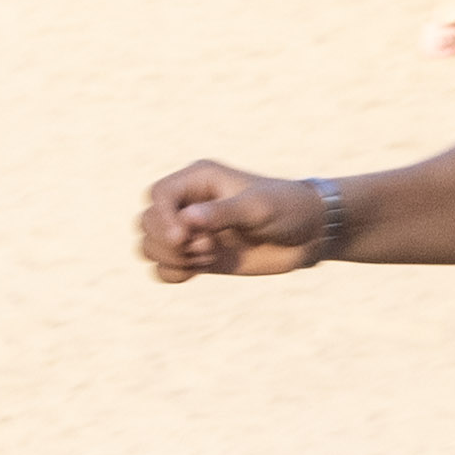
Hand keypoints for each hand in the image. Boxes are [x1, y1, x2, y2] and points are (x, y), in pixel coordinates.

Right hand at [140, 159, 323, 281]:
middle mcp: (188, 203)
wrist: (308, 235)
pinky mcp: (196, 256)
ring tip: (208, 256)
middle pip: (146, 222)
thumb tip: (187, 220)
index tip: (183, 237)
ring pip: (149, 246)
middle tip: (204, 247)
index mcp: (198, 180)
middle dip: (167, 241)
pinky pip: (163, 268)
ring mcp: (191, 231)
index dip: (162, 217)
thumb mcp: (259, 208)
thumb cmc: (288, 209)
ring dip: (171, 258)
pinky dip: (173, 273)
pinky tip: (199, 270)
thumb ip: (223, 213)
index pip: (158, 195)